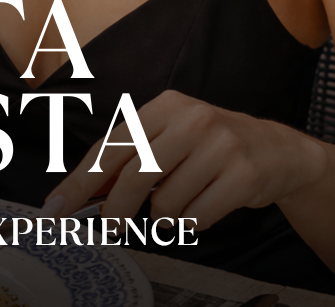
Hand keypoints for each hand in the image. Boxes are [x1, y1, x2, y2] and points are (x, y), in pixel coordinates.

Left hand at [43, 90, 327, 229]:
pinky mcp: (242, 175)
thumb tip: (84, 190)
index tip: (55, 208)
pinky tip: (205, 208)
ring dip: (166, 216)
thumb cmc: (211, 147)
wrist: (278, 151)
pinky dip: (193, 224)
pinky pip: (197, 218)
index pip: (111, 147)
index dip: (80, 180)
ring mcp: (219, 146)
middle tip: (110, 227)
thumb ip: (130, 159)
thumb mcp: (170, 138)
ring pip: (166, 203)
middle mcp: (191, 119)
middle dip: (115, 209)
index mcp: (165, 106)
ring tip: (183, 202)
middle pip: (134, 175)